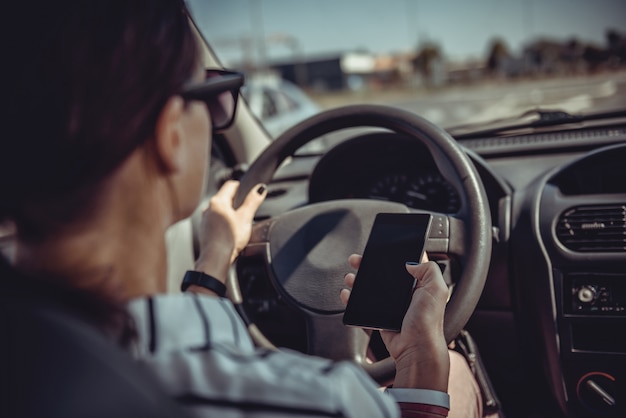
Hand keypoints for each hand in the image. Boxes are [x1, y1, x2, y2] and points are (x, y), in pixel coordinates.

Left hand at [194, 180, 266, 282]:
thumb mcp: (246, 217)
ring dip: (230, 214)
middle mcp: (208, 209)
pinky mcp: (205, 232)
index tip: (248, 190)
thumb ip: (253, 201)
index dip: (242, 186)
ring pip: (220, 211)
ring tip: (240, 223)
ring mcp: (205, 221)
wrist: (216, 259)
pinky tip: (231, 233)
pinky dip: (224, 224)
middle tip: (247, 209)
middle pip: (225, 198)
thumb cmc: (228, 239)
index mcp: (217, 202)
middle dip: (237, 202)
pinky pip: (216, 223)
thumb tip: (260, 189)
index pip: (230, 185)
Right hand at [340, 253, 449, 390]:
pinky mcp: (381, 317)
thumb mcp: (436, 290)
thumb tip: (411, 262)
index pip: (406, 265)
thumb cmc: (428, 324)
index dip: (393, 256)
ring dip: (359, 281)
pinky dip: (353, 299)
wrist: (415, 349)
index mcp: (420, 285)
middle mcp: (406, 294)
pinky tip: (348, 294)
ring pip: (372, 288)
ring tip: (350, 277)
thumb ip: (429, 270)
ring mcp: (392, 306)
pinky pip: (365, 305)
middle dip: (369, 266)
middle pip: (384, 275)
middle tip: (358, 260)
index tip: (380, 249)